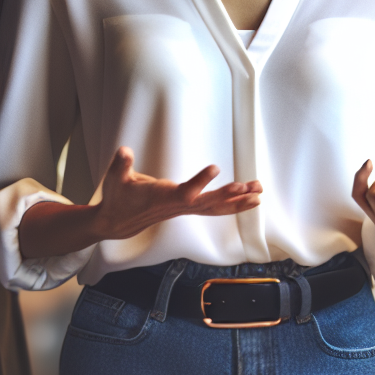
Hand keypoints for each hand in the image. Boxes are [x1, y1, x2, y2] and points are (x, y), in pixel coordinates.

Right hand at [93, 147, 261, 241]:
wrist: (118, 222)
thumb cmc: (119, 198)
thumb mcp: (115, 179)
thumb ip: (121, 165)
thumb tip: (124, 151)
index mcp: (163, 198)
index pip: (185, 192)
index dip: (200, 182)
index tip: (216, 167)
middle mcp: (178, 205)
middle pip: (209, 202)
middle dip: (232, 196)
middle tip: (252, 187)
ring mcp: (184, 208)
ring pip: (215, 207)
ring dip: (238, 201)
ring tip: (258, 192)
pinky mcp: (186, 208)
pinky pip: (213, 208)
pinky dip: (231, 204)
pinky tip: (246, 200)